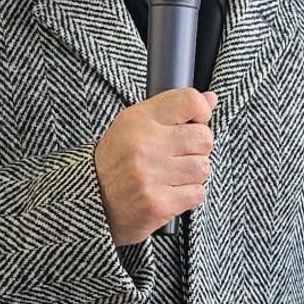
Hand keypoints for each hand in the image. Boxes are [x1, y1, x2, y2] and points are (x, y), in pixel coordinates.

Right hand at [94, 88, 216, 244]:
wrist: (92, 201)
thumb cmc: (118, 159)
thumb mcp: (135, 123)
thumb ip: (172, 108)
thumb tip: (211, 99)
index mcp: (139, 120)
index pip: (189, 102)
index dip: (201, 112)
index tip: (196, 121)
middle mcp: (144, 146)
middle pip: (203, 138)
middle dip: (197, 147)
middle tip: (179, 154)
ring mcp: (150, 176)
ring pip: (203, 168)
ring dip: (193, 173)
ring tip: (173, 174)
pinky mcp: (158, 204)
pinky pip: (197, 193)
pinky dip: (189, 194)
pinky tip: (170, 190)